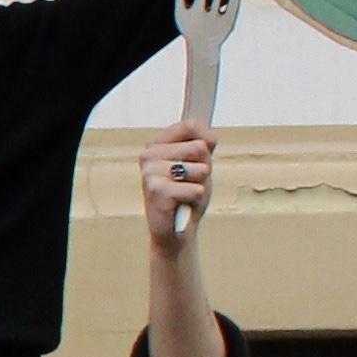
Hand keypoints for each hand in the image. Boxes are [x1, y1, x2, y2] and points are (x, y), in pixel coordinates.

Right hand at [139, 122, 214, 245]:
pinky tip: (181, 205)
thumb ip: (203, 145)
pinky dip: (195, 199)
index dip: (207, 141)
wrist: (176, 231)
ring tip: (184, 194)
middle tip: (189, 183)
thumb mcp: (200, 164)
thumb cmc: (187, 196)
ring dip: (199, 185)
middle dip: (203, 168)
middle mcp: (148, 154)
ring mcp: (149, 172)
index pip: (192, 125)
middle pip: (199, 147)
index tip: (201, 158)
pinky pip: (196, 189)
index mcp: (156, 144)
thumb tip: (208, 137)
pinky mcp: (156, 190)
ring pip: (200, 168)